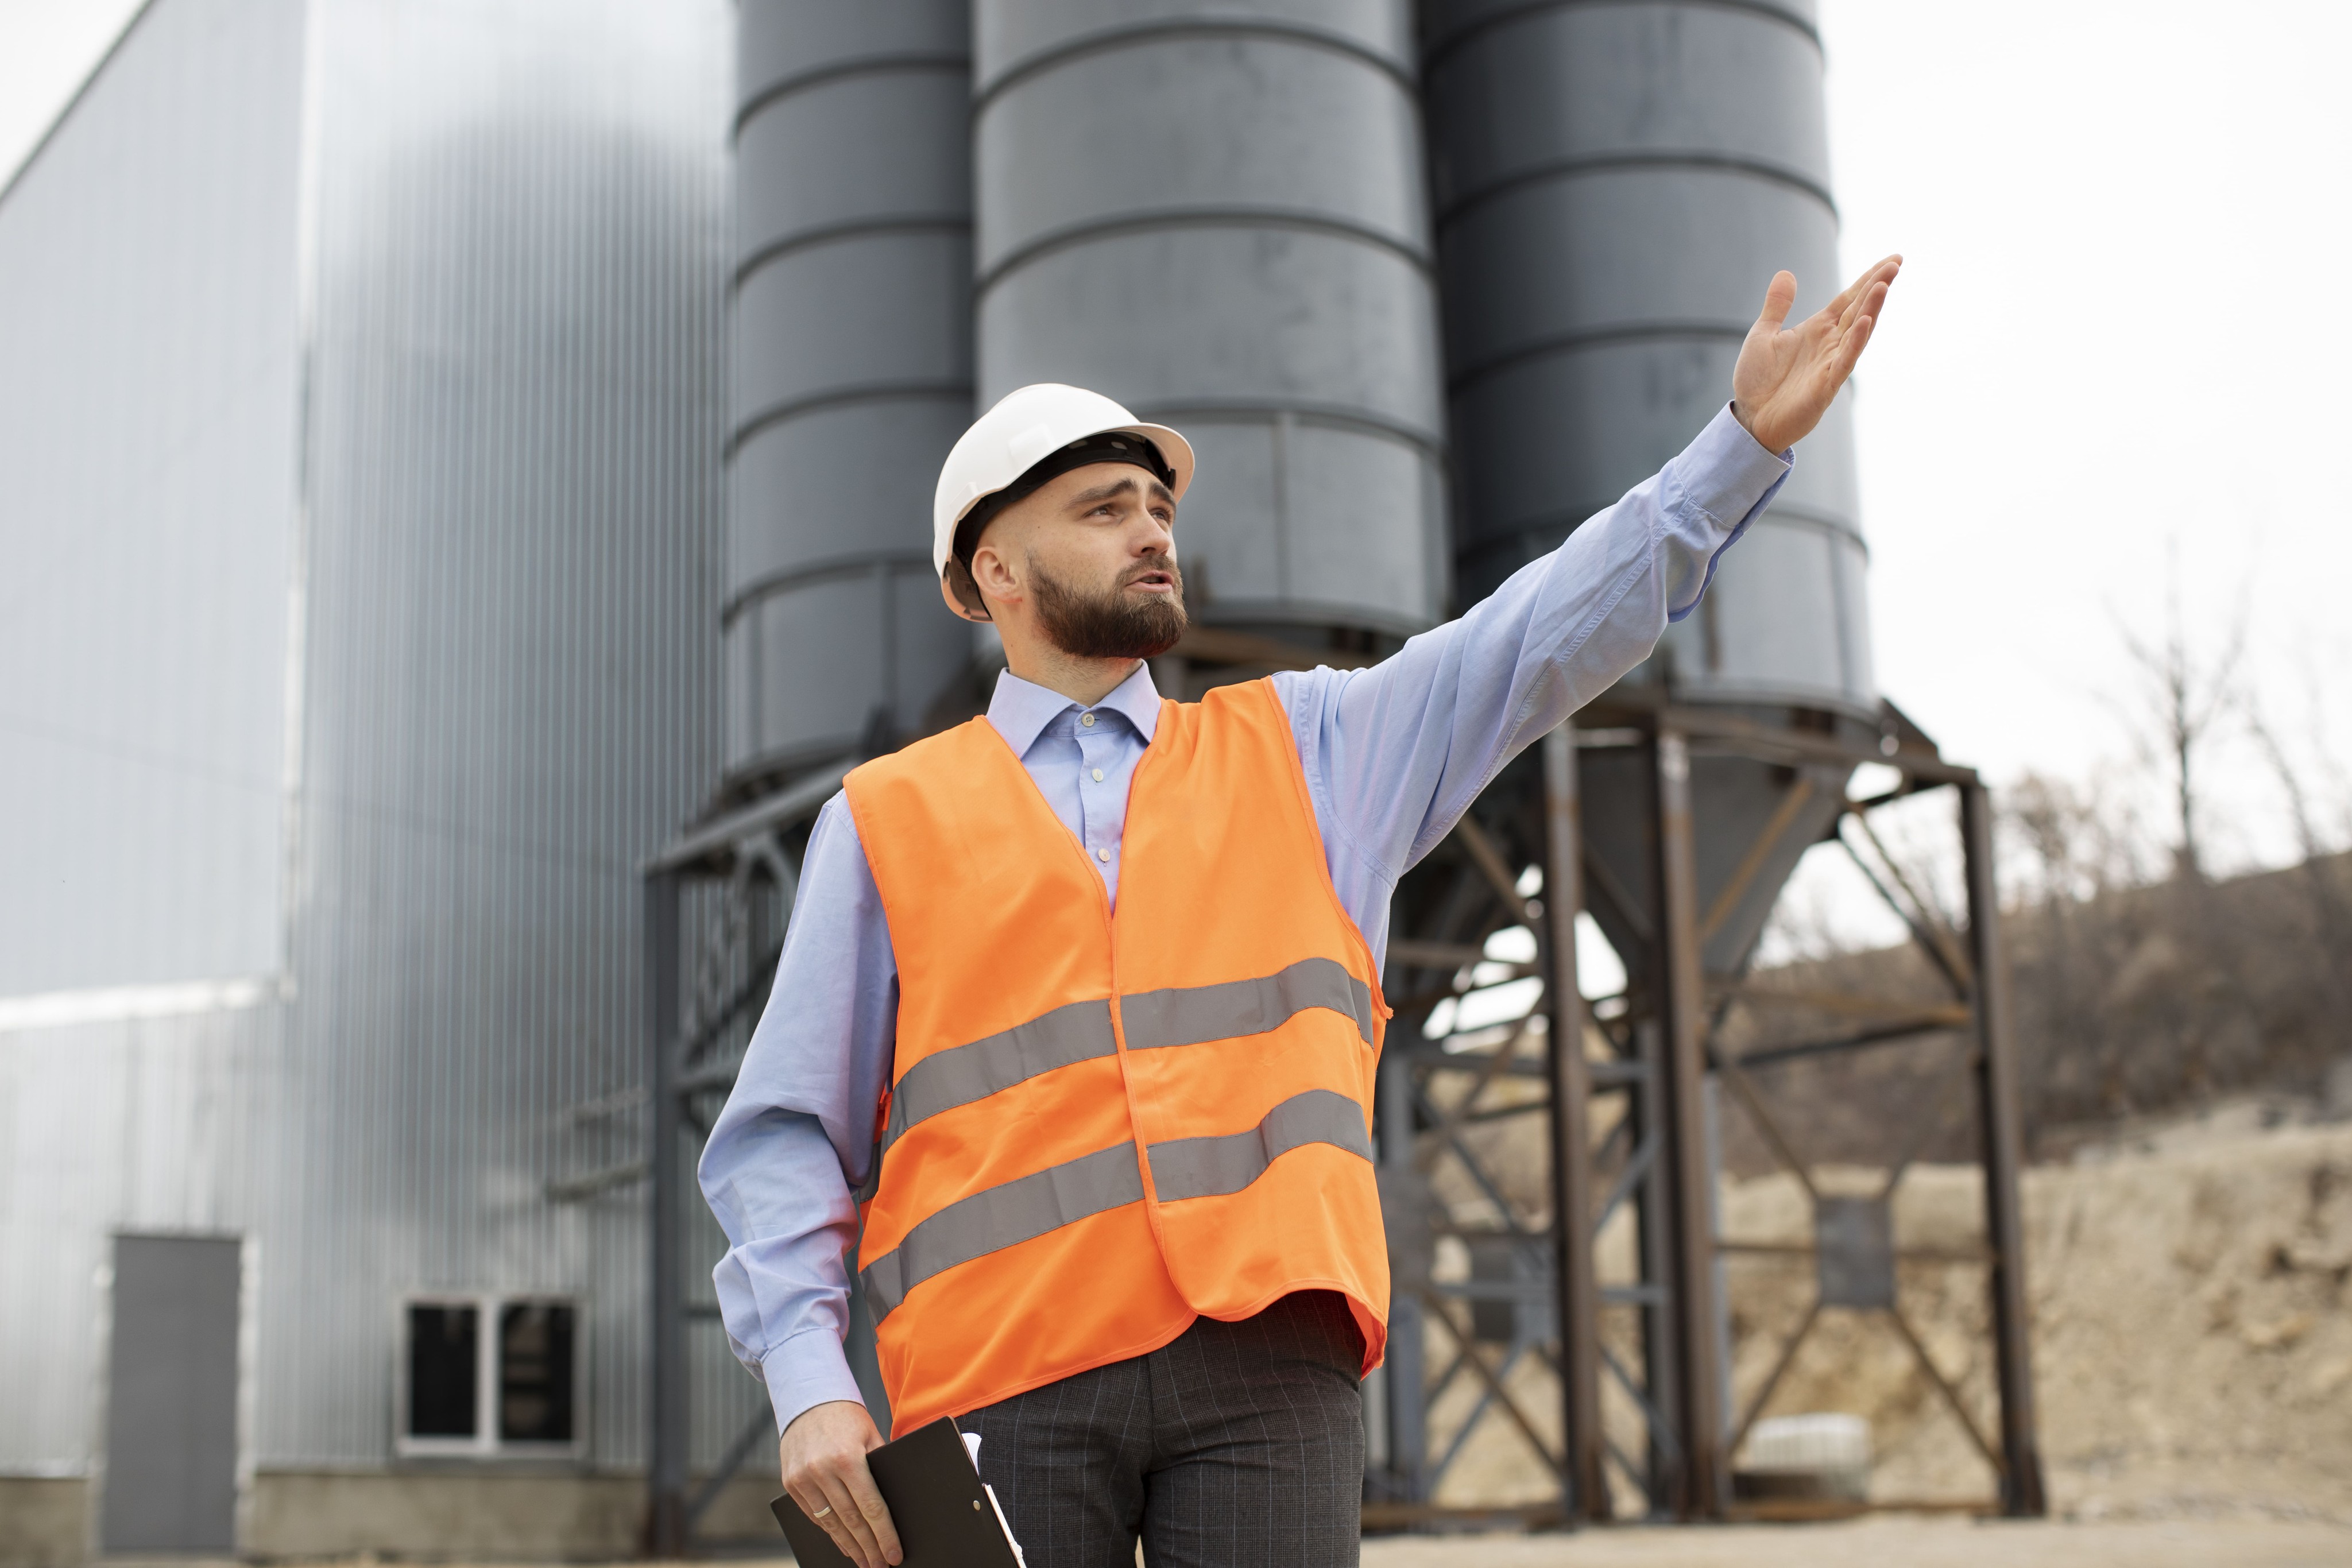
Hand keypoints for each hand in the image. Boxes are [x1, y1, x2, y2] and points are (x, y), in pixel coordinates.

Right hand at [780, 1400, 900, 1567]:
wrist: (808, 1399)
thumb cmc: (848, 1418)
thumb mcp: (871, 1436)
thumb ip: (881, 1467)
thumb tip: (897, 1504)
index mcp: (848, 1458)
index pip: (871, 1507)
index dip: (884, 1534)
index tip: (894, 1554)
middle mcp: (822, 1470)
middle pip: (851, 1520)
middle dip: (869, 1547)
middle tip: (881, 1565)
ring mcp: (802, 1478)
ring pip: (830, 1523)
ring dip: (849, 1546)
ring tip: (865, 1561)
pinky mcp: (790, 1483)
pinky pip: (813, 1515)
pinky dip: (830, 1531)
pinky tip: (843, 1542)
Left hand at [1730, 254, 1900, 452]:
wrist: (1750, 419)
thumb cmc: (1758, 380)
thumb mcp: (1763, 334)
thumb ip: (1777, 306)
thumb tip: (1787, 273)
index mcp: (1818, 329)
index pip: (1849, 298)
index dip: (1868, 278)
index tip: (1893, 259)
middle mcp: (1830, 343)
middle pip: (1859, 309)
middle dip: (1877, 286)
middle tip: (1897, 262)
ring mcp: (1831, 363)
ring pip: (1858, 331)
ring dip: (1871, 308)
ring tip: (1884, 285)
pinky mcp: (1827, 385)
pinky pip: (1845, 360)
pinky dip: (1856, 341)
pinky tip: (1866, 322)